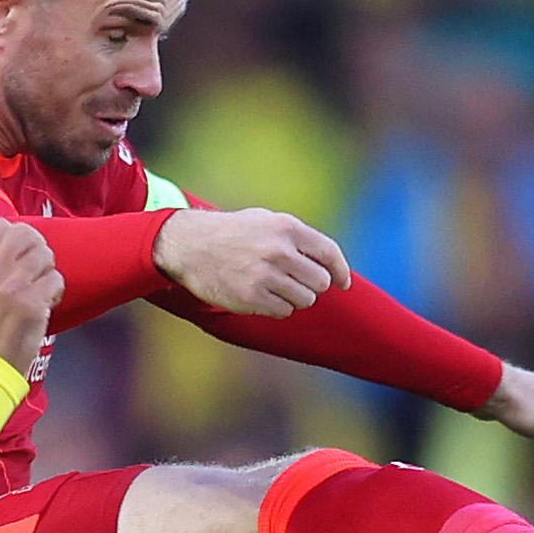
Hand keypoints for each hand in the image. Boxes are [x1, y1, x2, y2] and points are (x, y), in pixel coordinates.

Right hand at [0, 217, 62, 374]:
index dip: (14, 235)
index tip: (17, 252)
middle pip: (26, 234)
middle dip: (36, 247)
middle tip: (36, 265)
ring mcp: (13, 286)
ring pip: (45, 255)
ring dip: (47, 270)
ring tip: (40, 287)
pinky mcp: (33, 304)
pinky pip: (56, 280)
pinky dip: (55, 291)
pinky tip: (46, 302)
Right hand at [156, 205, 347, 315]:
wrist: (190, 246)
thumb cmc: (232, 233)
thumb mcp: (266, 221)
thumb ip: (297, 238)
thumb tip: (327, 262)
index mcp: (286, 228)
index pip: (328, 253)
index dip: (341, 271)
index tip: (343, 284)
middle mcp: (278, 251)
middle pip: (319, 282)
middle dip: (312, 285)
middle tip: (296, 282)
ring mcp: (265, 276)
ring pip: (305, 300)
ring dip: (296, 298)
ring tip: (276, 288)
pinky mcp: (251, 297)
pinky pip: (283, 311)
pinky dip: (278, 307)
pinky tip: (262, 296)